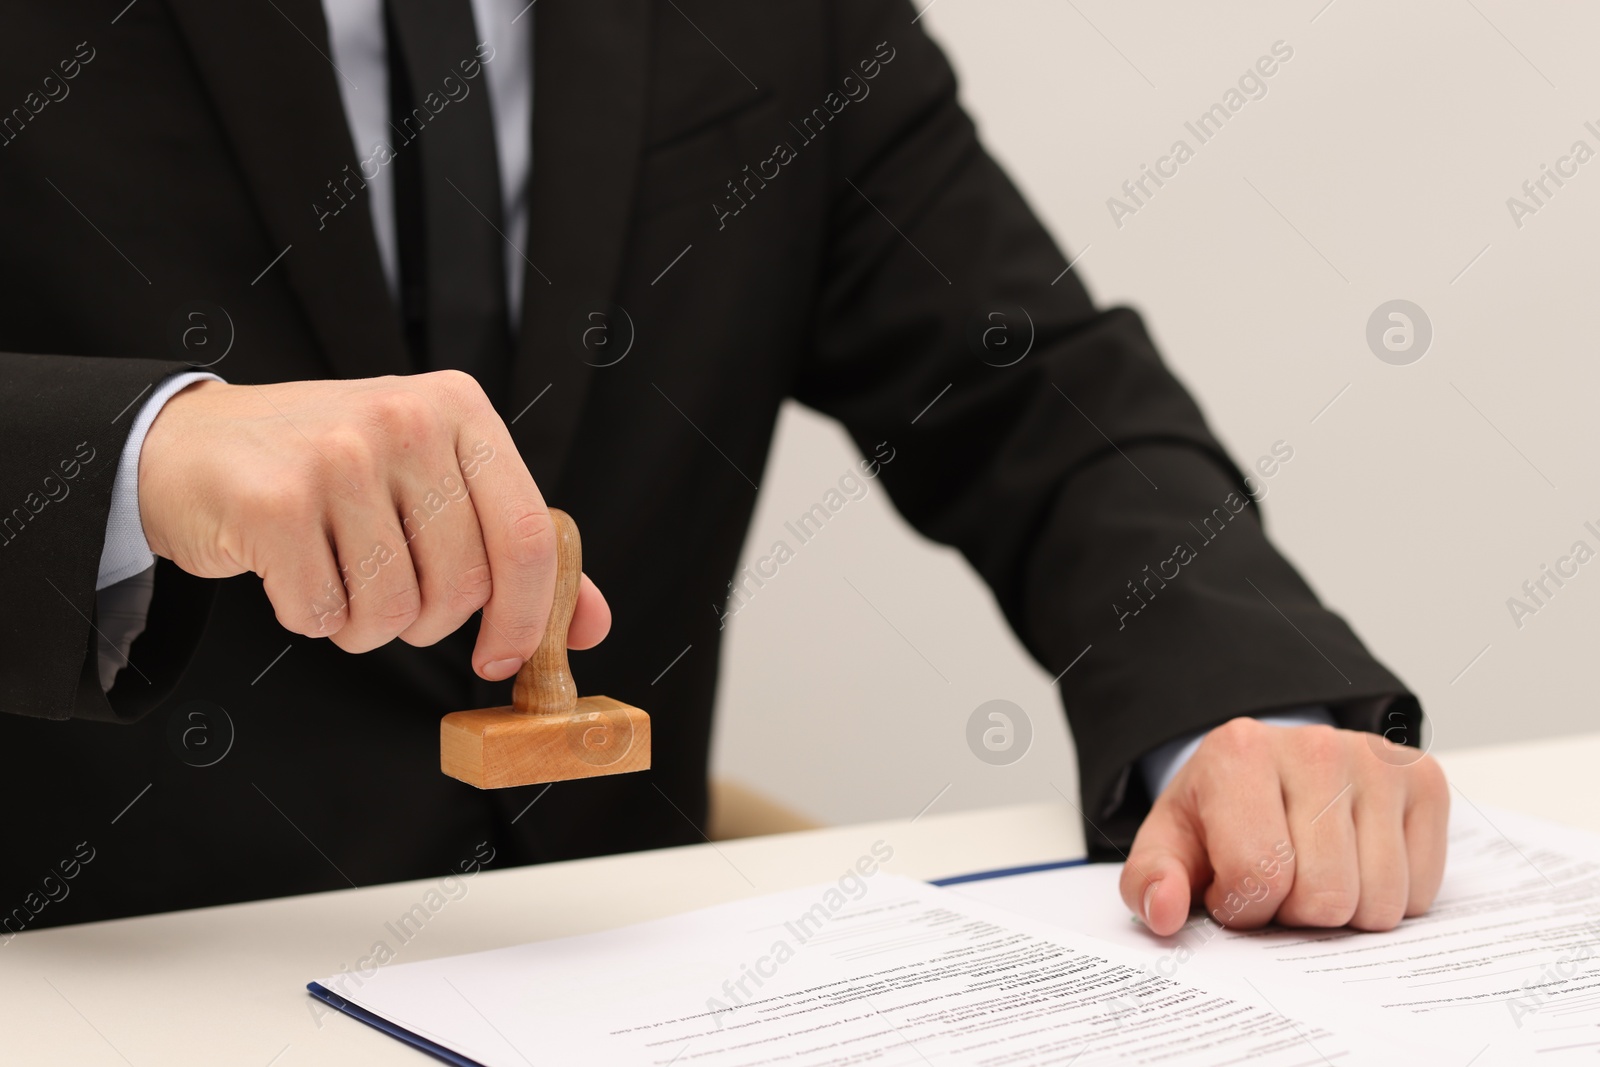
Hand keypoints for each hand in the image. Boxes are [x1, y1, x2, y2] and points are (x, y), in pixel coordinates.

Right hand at [139, 372, 610, 679]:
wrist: (191, 445)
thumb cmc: (330, 470)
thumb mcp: (435, 483)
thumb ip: (516, 549)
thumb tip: (591, 625)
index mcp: (461, 409)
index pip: (531, 534)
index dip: (528, 615)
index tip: (504, 658)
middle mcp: (407, 419)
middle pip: (462, 586)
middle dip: (429, 624)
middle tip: (390, 596)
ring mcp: (338, 455)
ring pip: (393, 611)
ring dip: (364, 626)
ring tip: (337, 577)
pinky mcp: (273, 500)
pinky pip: (322, 614)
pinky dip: (310, 618)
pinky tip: (292, 571)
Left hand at [1119, 718, 1448, 934]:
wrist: (1272, 766)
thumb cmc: (1221, 812)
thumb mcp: (1172, 840)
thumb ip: (1151, 879)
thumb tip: (1164, 911)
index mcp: (1239, 753)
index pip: (1259, 875)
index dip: (1244, 907)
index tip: (1231, 886)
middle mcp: (1314, 747)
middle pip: (1327, 898)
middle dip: (1296, 914)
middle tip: (1278, 882)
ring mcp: (1377, 760)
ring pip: (1381, 902)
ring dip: (1345, 912)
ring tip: (1313, 871)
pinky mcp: (1424, 780)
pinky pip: (1421, 893)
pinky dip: (1388, 897)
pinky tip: (1356, 862)